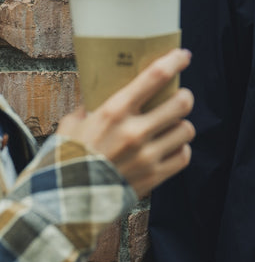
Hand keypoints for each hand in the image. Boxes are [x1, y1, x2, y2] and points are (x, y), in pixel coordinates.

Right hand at [57, 48, 194, 197]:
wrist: (59, 206)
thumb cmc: (64, 160)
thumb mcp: (71, 125)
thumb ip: (90, 107)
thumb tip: (99, 92)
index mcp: (113, 112)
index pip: (155, 76)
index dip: (175, 61)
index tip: (183, 55)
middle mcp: (134, 132)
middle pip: (182, 102)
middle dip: (183, 96)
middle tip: (178, 97)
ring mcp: (146, 156)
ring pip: (186, 129)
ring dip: (180, 126)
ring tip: (170, 127)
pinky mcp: (153, 178)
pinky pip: (183, 156)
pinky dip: (179, 150)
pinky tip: (168, 148)